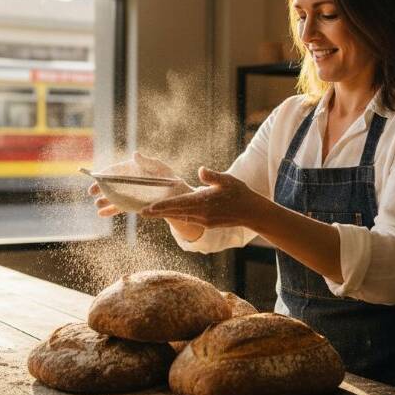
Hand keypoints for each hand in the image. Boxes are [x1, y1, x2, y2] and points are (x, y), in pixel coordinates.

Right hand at [88, 152, 190, 216]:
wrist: (175, 195)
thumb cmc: (167, 177)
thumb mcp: (159, 167)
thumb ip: (147, 162)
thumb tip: (135, 154)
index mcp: (131, 170)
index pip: (113, 171)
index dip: (103, 174)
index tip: (95, 177)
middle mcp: (127, 182)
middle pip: (110, 184)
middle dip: (100, 188)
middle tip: (92, 192)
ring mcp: (129, 194)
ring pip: (112, 197)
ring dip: (104, 201)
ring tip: (97, 205)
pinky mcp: (132, 205)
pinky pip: (119, 208)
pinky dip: (110, 211)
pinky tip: (101, 214)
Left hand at [140, 167, 264, 228]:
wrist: (252, 212)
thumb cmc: (240, 193)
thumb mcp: (228, 181)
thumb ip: (213, 176)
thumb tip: (201, 170)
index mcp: (204, 202)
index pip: (179, 204)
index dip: (163, 206)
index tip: (149, 207)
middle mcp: (202, 214)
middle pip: (176, 212)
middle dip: (158, 212)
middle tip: (142, 212)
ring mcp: (205, 220)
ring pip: (180, 216)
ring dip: (166, 214)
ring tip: (151, 212)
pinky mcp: (208, 223)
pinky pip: (189, 219)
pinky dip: (177, 216)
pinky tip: (170, 214)